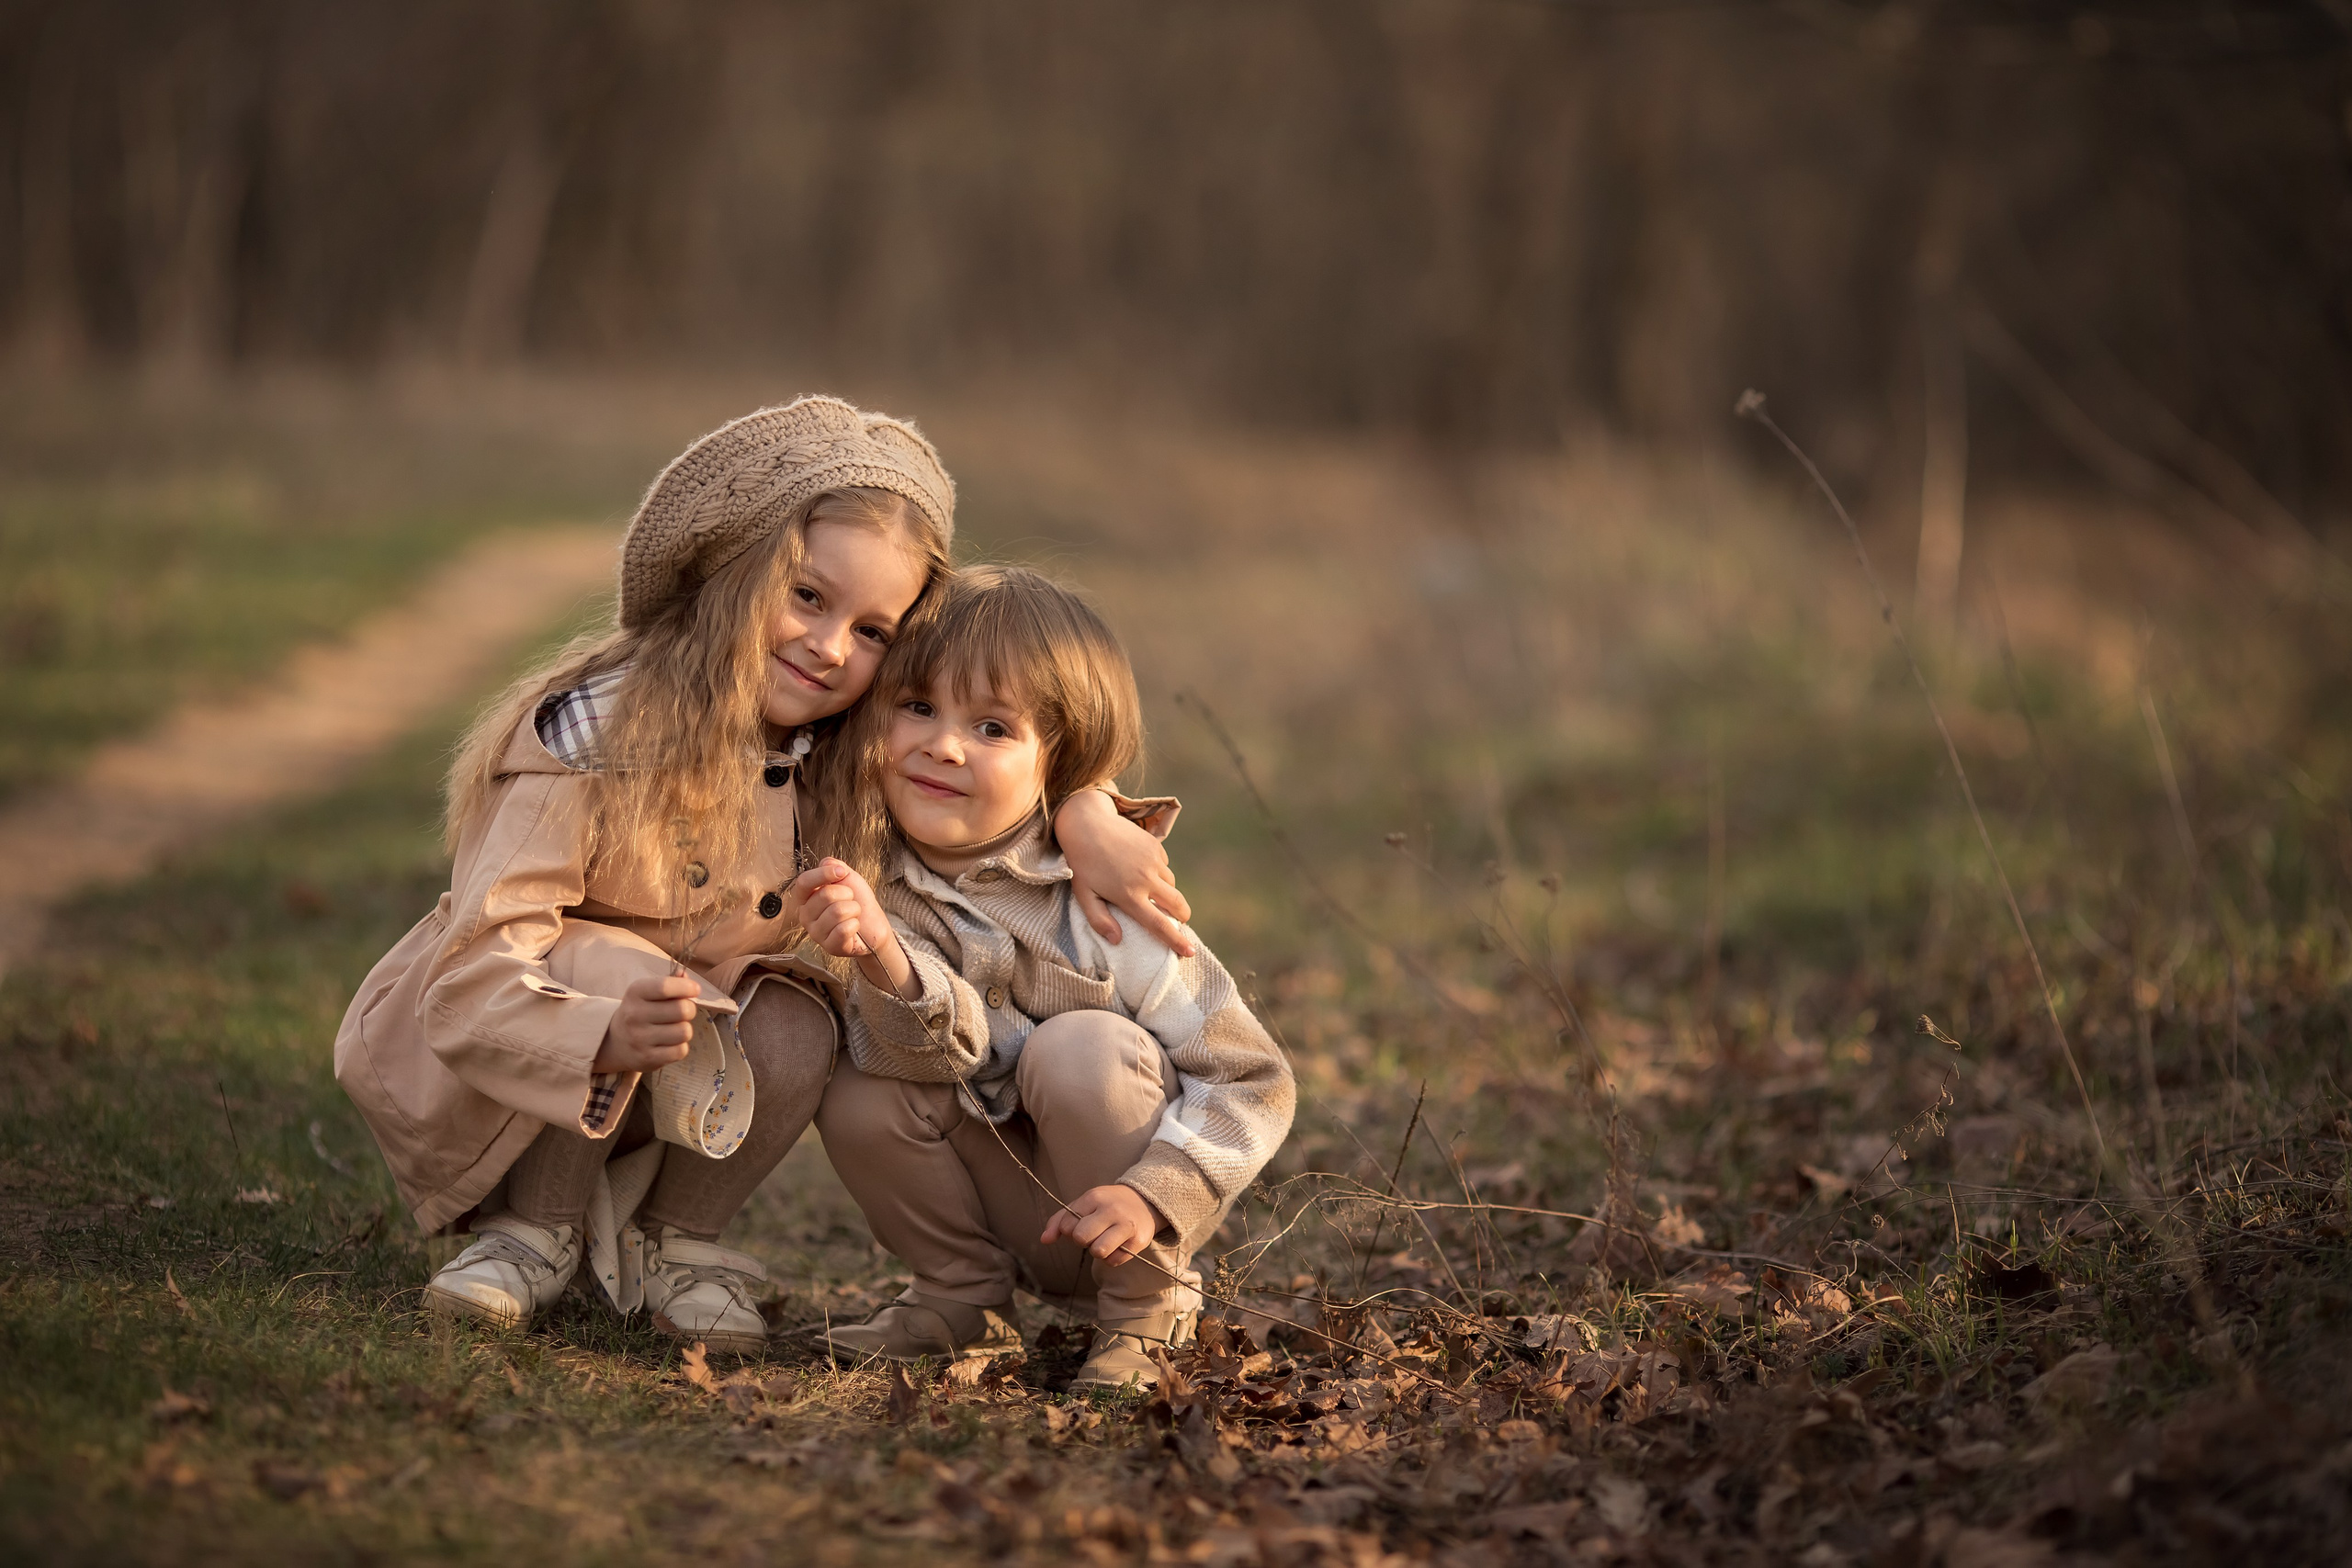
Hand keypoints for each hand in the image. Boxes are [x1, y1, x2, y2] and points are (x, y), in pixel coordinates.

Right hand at [592, 973, 698, 1073]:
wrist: (615, 1041)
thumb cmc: (640, 1011)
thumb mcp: (648, 991)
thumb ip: (669, 982)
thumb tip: (685, 975)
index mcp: (635, 993)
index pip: (666, 987)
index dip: (687, 987)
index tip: (695, 990)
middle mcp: (634, 1015)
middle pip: (682, 1010)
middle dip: (689, 1009)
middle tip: (683, 1012)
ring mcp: (639, 1039)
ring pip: (684, 1031)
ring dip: (684, 1029)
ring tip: (674, 1028)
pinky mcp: (647, 1058)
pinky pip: (681, 1050)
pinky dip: (680, 1047)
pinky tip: (670, 1043)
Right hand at [787, 858, 911, 993]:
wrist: (874, 924)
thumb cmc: (857, 901)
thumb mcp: (847, 877)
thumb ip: (834, 865)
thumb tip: (826, 863)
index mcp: (805, 898)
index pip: (804, 882)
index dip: (823, 874)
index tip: (841, 872)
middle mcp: (806, 916)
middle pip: (825, 895)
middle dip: (847, 894)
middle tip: (851, 900)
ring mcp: (816, 933)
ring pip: (837, 912)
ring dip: (853, 909)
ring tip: (853, 914)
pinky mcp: (830, 947)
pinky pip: (843, 929)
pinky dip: (855, 924)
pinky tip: (854, 927)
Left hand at [1040, 1183, 1162, 1263]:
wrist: (1144, 1202)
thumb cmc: (1106, 1205)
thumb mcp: (1083, 1205)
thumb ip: (1060, 1220)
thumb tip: (1044, 1240)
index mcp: (1094, 1197)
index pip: (1067, 1225)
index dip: (1069, 1231)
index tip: (1081, 1225)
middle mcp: (1111, 1210)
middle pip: (1081, 1238)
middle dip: (1083, 1240)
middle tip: (1092, 1234)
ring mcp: (1126, 1226)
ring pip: (1098, 1251)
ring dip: (1097, 1250)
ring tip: (1104, 1240)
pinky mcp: (1138, 1241)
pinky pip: (1113, 1261)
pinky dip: (1111, 1257)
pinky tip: (1116, 1245)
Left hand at [1056, 790, 1193, 955]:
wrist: (1087, 824)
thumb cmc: (1082, 864)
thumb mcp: (1084, 895)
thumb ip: (1099, 920)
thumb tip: (1117, 940)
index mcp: (1129, 896)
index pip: (1159, 924)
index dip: (1177, 940)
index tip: (1190, 951)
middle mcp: (1146, 879)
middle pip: (1177, 904)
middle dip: (1182, 916)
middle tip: (1179, 921)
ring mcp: (1153, 861)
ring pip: (1171, 885)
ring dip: (1167, 893)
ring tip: (1151, 892)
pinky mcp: (1155, 847)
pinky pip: (1165, 866)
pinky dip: (1159, 873)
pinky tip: (1142, 869)